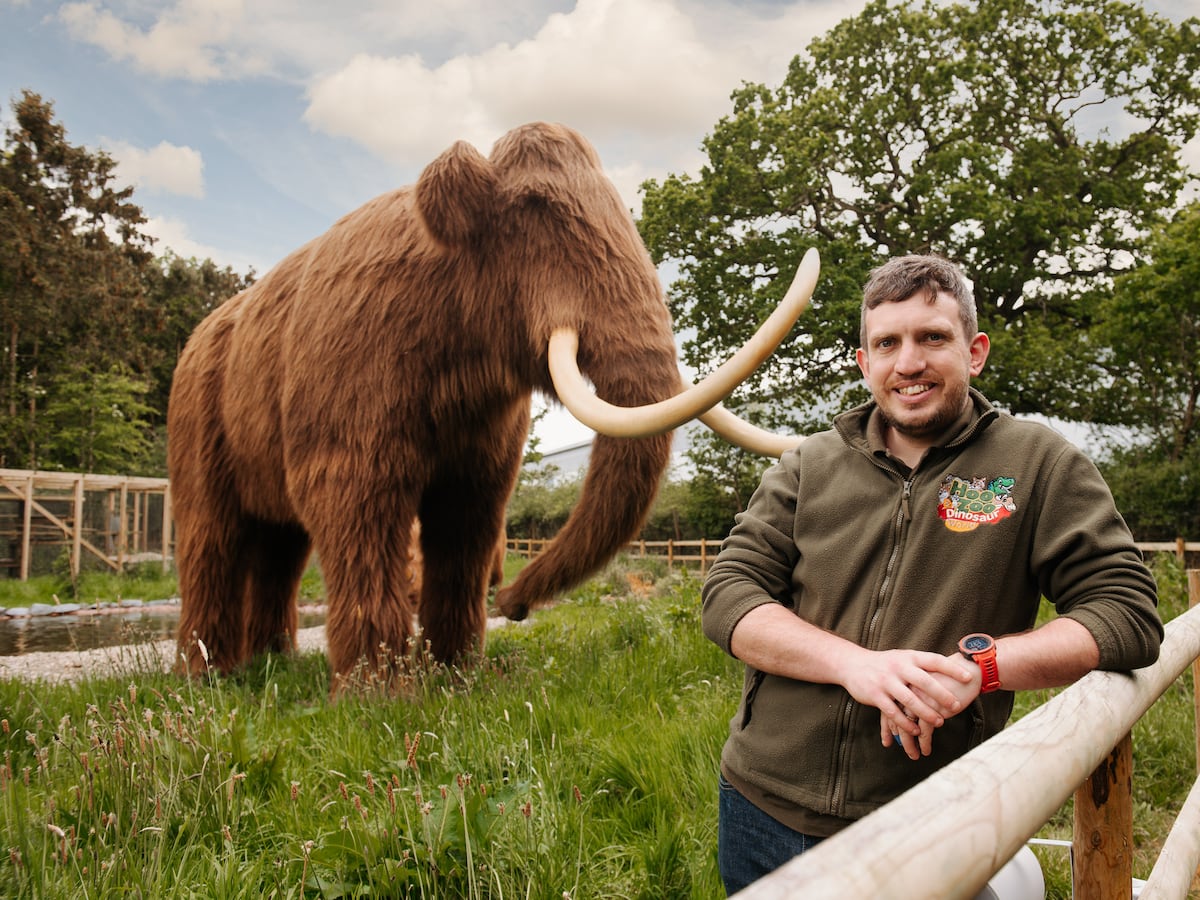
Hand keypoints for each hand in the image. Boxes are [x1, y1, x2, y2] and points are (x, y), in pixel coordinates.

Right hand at [839, 648, 973, 756]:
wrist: (852, 664)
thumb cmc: (885, 663)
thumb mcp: (903, 658)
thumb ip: (922, 665)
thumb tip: (952, 668)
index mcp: (908, 657)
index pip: (934, 660)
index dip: (952, 668)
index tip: (968, 677)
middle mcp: (898, 667)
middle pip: (924, 681)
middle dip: (941, 694)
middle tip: (956, 706)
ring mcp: (886, 681)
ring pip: (909, 699)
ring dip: (925, 713)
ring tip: (939, 722)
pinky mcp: (875, 695)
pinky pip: (892, 712)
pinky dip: (905, 723)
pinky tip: (916, 731)